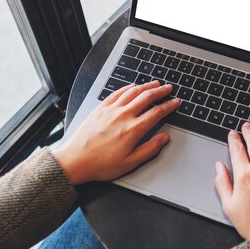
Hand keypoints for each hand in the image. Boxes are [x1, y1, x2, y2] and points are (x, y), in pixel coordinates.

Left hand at [53, 81, 179, 184]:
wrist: (74, 161)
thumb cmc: (100, 164)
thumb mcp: (130, 163)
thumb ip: (150, 149)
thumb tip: (164, 139)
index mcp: (133, 130)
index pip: (156, 112)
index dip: (169, 106)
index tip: (175, 102)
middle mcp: (123, 116)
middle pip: (146, 97)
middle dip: (160, 91)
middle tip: (168, 88)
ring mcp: (111, 110)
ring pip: (132, 92)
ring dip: (146, 86)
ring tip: (154, 84)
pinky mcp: (100, 108)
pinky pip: (117, 92)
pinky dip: (127, 87)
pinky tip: (132, 86)